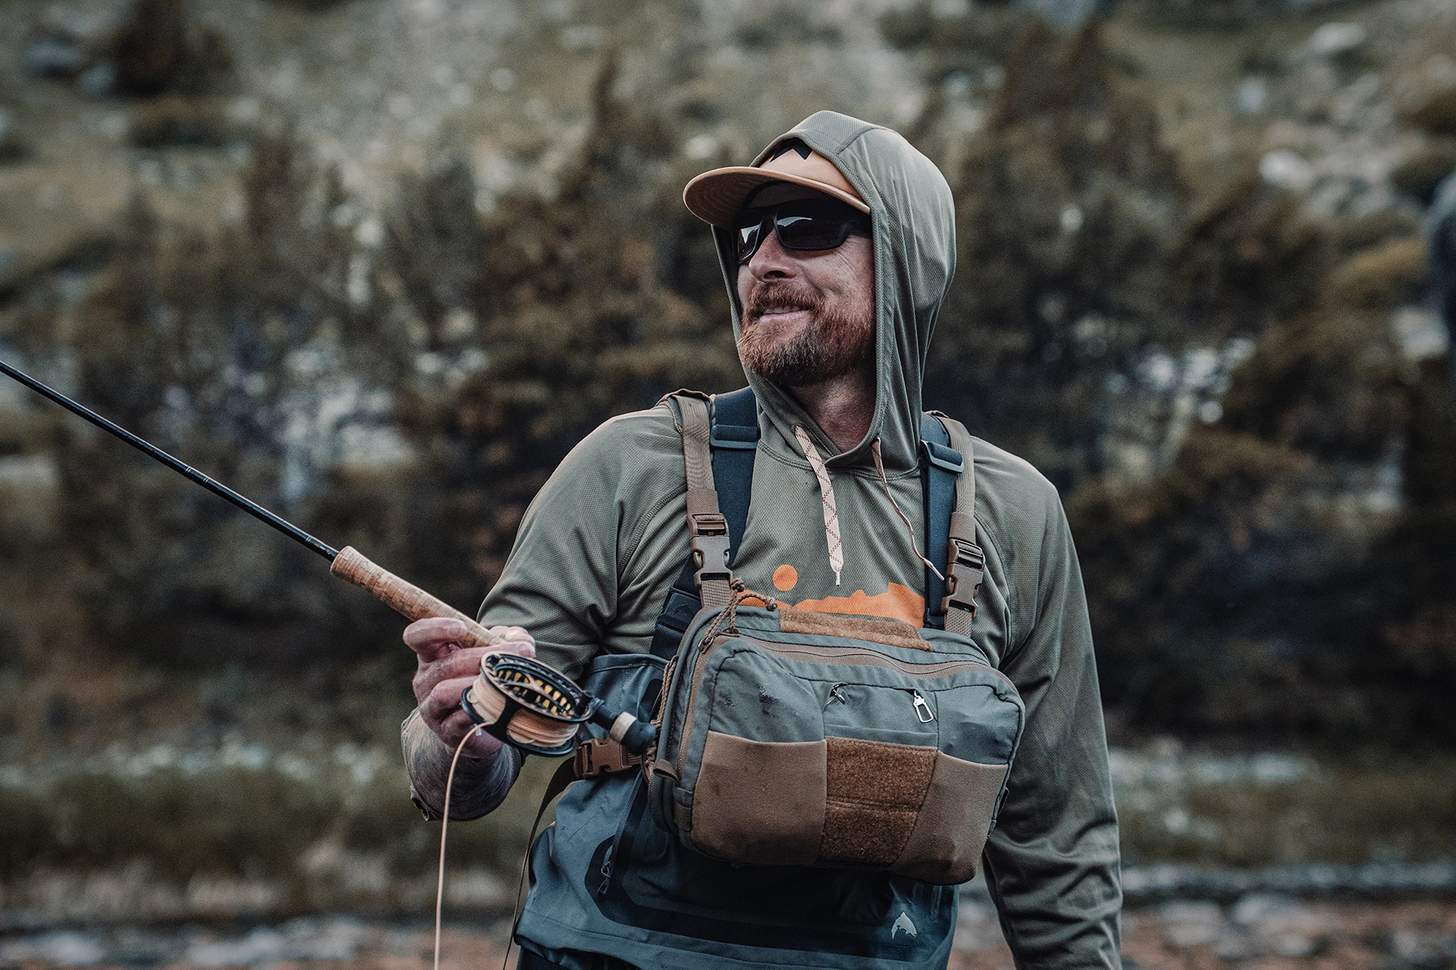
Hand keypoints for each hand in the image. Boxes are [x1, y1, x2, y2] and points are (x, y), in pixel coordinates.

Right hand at [404, 617, 535, 760]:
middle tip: (521, 651)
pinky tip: (495, 706)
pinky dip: (477, 711)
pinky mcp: (445, 730)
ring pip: (445, 692)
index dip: (435, 628)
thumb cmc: (483, 679)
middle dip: (484, 655)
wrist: (479, 724)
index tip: (462, 627)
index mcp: (432, 654)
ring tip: (502, 680)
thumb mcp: (493, 652)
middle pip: (446, 664)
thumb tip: (520, 638)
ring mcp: (431, 706)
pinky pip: (457, 720)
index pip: (416, 636)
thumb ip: (507, 638)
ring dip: (476, 683)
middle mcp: (426, 679)